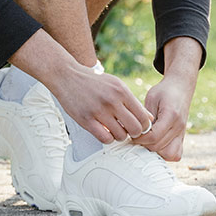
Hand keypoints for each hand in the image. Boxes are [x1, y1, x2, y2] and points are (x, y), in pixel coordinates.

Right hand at [9, 29, 151, 143]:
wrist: (67, 76)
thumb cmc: (93, 81)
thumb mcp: (115, 84)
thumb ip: (131, 101)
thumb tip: (148, 118)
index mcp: (121, 91)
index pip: (143, 116)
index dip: (144, 126)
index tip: (138, 127)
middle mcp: (112, 100)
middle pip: (135, 128)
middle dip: (134, 133)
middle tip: (128, 131)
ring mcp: (99, 110)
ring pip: (120, 135)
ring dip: (119, 136)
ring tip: (114, 130)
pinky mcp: (86, 119)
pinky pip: (104, 138)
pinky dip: (107, 139)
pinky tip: (104, 132)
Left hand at [132, 75, 193, 160]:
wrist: (180, 87)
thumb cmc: (164, 91)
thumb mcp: (151, 99)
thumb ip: (146, 117)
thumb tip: (136, 133)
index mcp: (171, 115)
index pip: (153, 136)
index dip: (139, 138)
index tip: (132, 133)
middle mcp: (179, 127)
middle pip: (159, 147)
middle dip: (144, 145)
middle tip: (136, 137)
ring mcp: (182, 133)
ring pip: (169, 154)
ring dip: (155, 151)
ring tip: (146, 141)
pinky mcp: (182, 137)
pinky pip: (176, 154)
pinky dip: (165, 153)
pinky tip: (156, 144)